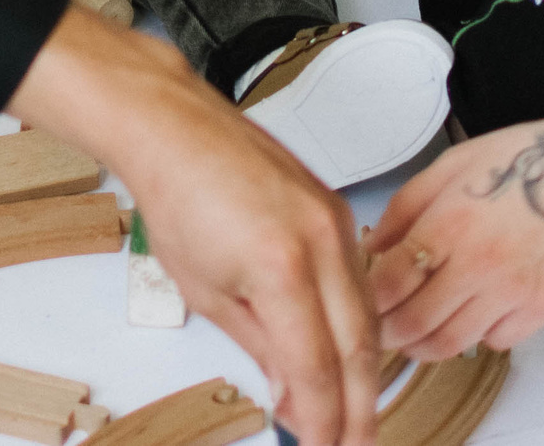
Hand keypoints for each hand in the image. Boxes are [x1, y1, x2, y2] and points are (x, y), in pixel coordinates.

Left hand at [9, 8, 381, 445]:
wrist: (175, 128)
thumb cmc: (178, 194)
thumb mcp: (207, 292)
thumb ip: (261, 350)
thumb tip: (293, 395)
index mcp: (283, 265)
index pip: (318, 367)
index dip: (324, 418)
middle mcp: (321, 240)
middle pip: (360, 347)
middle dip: (358, 406)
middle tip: (350, 442)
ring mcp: (336, 221)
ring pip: (368, 315)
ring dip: (363, 369)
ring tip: (349, 411)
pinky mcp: (337, 210)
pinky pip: (361, 280)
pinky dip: (357, 323)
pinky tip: (346, 350)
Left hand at [365, 109, 543, 360]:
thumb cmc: (519, 160)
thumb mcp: (449, 166)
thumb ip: (404, 208)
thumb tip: (373, 246)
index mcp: (447, 226)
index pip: (390, 284)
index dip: (368, 300)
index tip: (361, 302)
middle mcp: (477, 267)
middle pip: (415, 325)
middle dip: (388, 333)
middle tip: (380, 329)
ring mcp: (512, 294)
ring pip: (452, 344)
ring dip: (424, 345)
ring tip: (413, 334)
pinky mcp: (541, 309)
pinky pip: (496, 341)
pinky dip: (475, 338)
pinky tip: (468, 317)